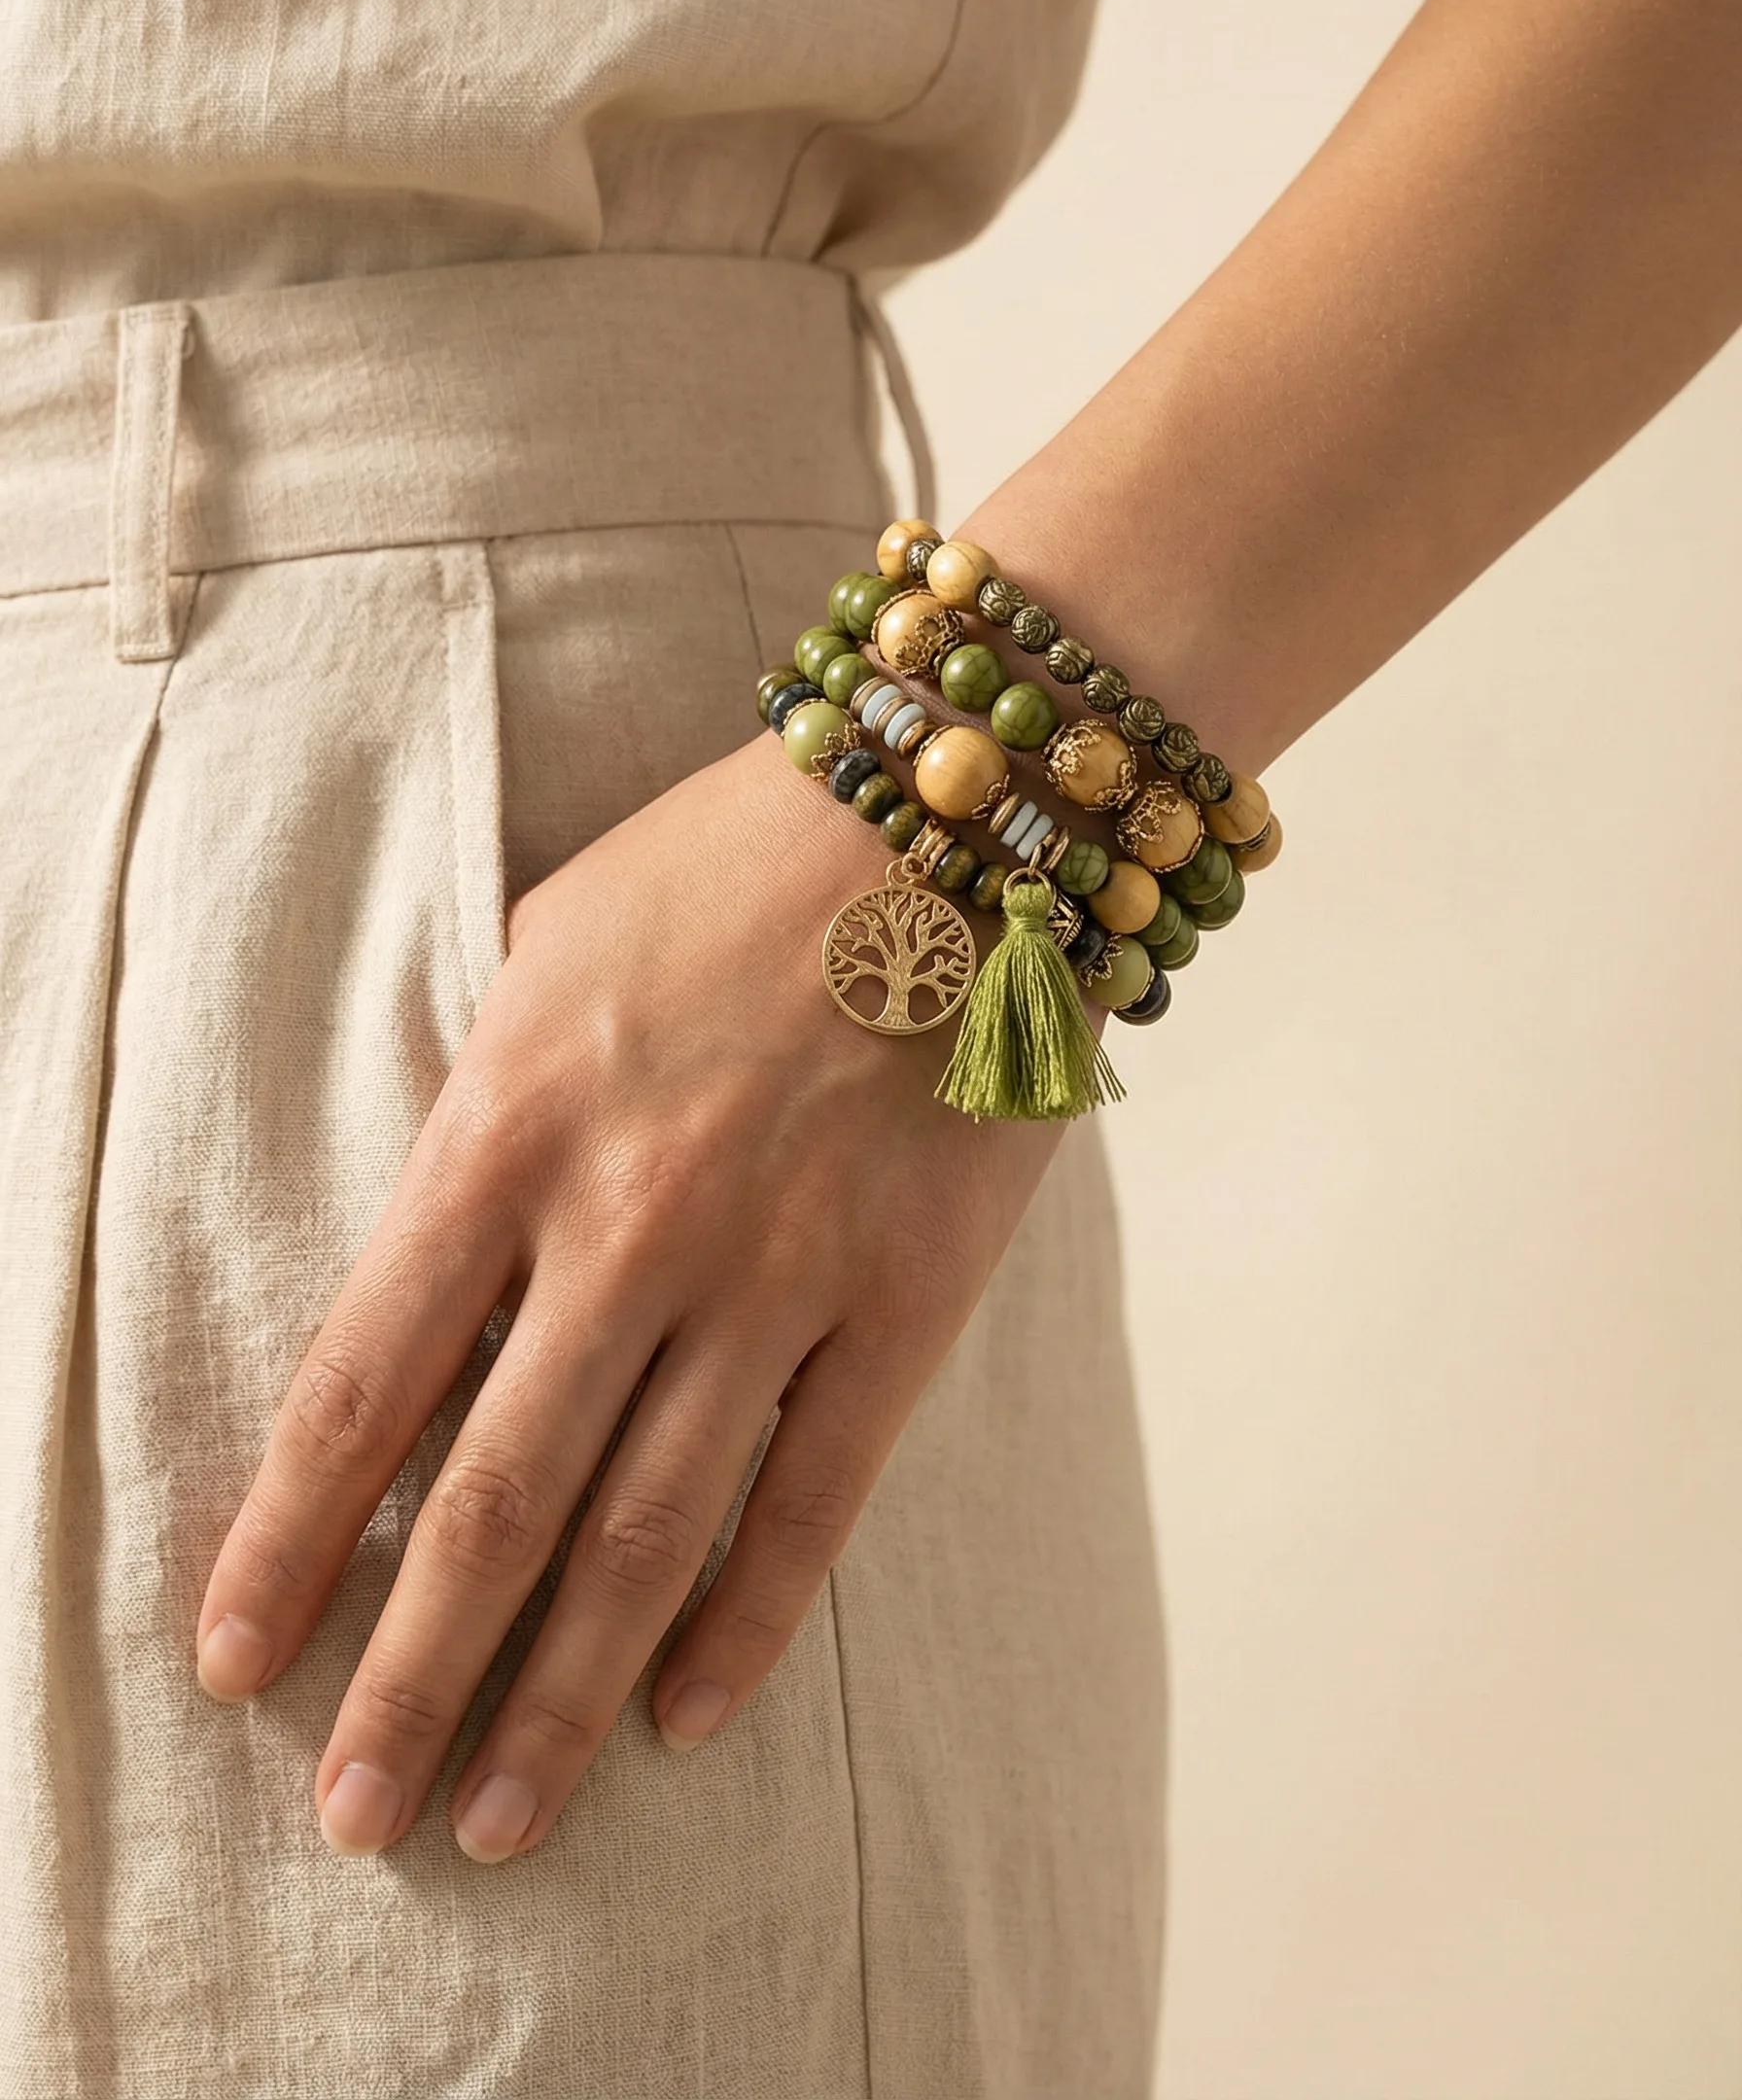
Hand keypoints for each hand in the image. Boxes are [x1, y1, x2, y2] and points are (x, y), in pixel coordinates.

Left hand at [192, 733, 1061, 1861]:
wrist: (953, 815)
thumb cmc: (728, 862)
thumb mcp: (547, 949)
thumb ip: (485, 1110)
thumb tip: (447, 1255)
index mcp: (508, 1128)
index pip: (362, 1382)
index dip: (287, 1541)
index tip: (236, 1660)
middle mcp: (627, 1228)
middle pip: (491, 1503)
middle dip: (409, 1679)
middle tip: (356, 1819)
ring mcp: (774, 1276)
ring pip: (644, 1537)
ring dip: (560, 1699)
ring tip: (496, 1822)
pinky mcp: (904, 1300)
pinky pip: (813, 1498)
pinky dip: (746, 1622)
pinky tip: (684, 1714)